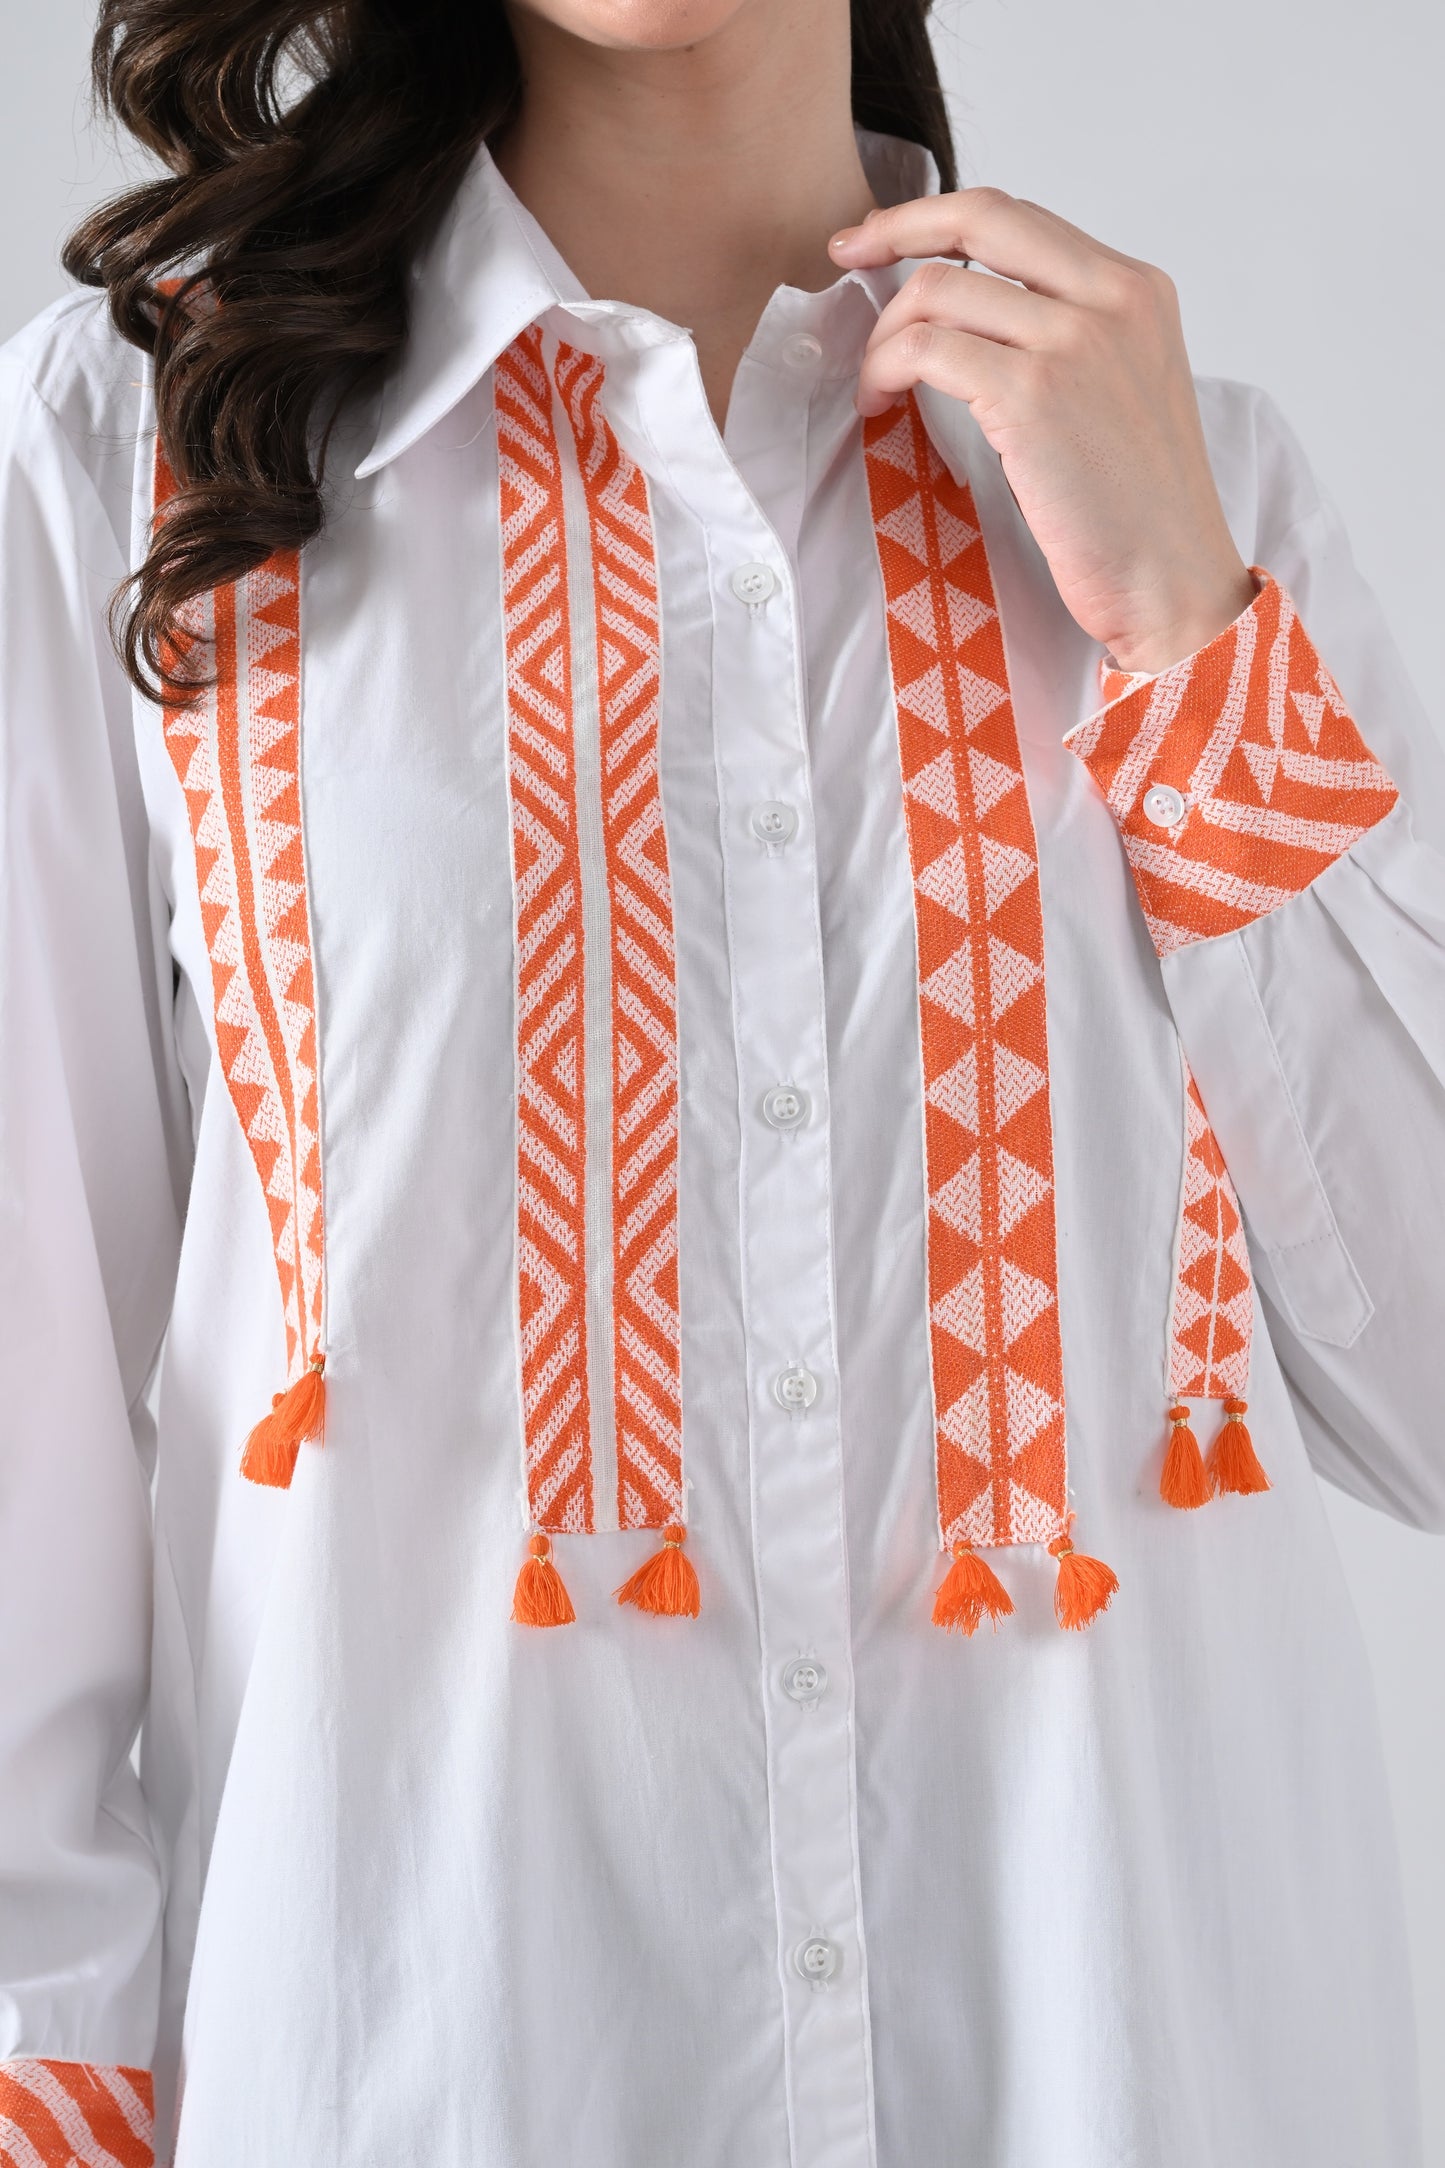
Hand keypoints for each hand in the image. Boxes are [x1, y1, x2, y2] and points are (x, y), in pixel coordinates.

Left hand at [829, 190, 1254, 676]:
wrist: (1175, 581)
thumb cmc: (1141, 513)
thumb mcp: (1123, 391)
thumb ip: (1069, 338)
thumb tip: (972, 318)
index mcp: (1137, 289)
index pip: (1021, 219)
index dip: (940, 217)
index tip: (884, 239)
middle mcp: (1111, 298)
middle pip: (980, 216)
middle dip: (896, 227)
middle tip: (846, 256)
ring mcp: (1072, 341)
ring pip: (938, 288)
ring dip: (886, 334)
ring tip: (877, 384)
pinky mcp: (1031, 395)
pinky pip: (926, 350)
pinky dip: (885, 370)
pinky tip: (881, 404)